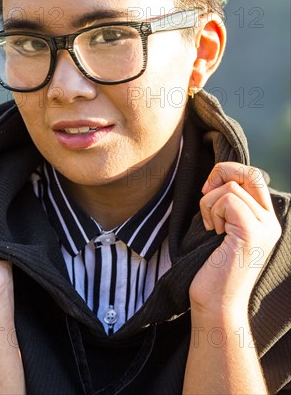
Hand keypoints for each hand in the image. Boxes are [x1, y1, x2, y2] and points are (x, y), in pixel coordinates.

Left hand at [189, 162, 281, 315]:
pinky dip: (212, 211)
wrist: (216, 304)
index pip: (254, 176)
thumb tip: (218, 177)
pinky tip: (213, 232)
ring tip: (211, 228)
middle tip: (206, 192)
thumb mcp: (223, 228)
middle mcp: (270, 221)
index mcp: (264, 220)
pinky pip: (227, 199)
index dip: (229, 171)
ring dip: (209, 203)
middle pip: (250, 172)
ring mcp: (264, 226)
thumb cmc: (212, 268)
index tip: (208, 189)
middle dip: (222, 172)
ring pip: (231, 187)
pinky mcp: (252, 231)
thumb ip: (228, 205)